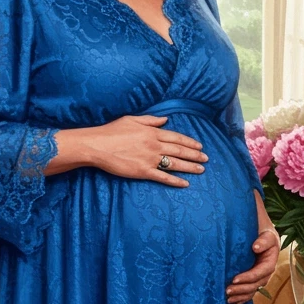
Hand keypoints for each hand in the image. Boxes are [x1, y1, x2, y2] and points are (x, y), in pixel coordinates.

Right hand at [83, 115, 207, 186]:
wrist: (97, 145)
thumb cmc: (112, 131)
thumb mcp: (132, 120)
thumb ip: (151, 120)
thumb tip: (165, 120)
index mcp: (152, 133)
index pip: (176, 137)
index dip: (190, 142)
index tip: (200, 146)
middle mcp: (154, 146)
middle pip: (179, 151)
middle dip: (195, 155)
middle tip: (206, 159)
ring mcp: (149, 159)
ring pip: (175, 164)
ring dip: (190, 167)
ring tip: (201, 169)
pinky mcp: (143, 172)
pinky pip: (163, 177)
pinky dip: (175, 181)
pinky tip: (185, 183)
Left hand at [227, 224, 279, 303]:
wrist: (260, 232)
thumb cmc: (262, 231)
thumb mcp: (267, 233)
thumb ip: (264, 240)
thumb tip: (256, 247)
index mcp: (270, 261)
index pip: (261, 272)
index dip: (249, 277)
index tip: (235, 279)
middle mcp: (266, 271)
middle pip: (256, 284)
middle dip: (242, 289)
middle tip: (227, 291)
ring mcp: (260, 277)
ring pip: (252, 291)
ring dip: (241, 297)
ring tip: (227, 299)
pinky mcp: (253, 279)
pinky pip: (249, 292)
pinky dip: (241, 300)